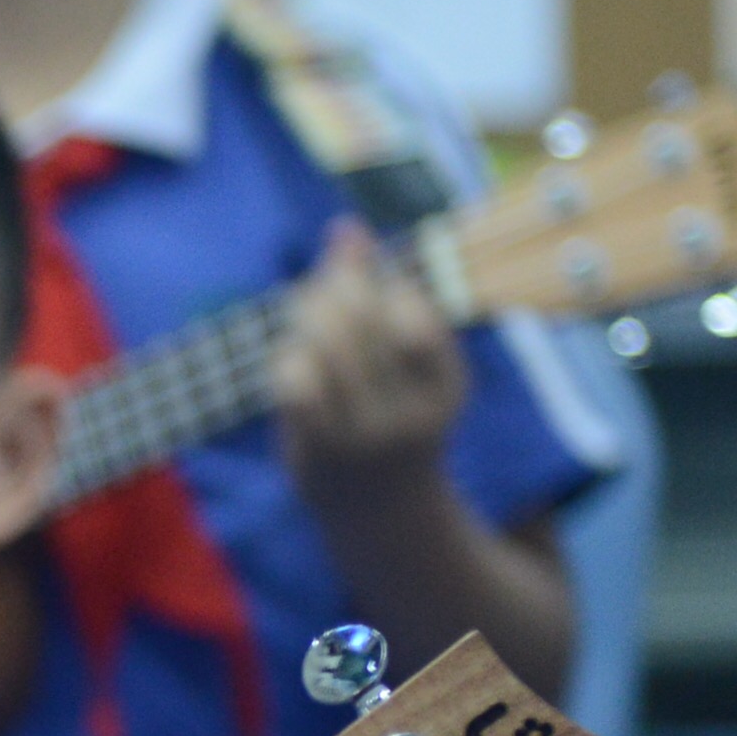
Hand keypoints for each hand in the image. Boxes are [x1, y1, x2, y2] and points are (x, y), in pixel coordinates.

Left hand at [269, 220, 469, 507]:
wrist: (379, 508)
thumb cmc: (392, 407)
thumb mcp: (405, 356)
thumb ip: (379, 289)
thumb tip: (345, 227)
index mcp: (448, 385)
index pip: (408, 311)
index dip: (379, 282)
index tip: (371, 284)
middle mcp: (412, 415)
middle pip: (361, 320)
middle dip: (335, 286)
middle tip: (323, 285)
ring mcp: (362, 439)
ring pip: (324, 346)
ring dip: (307, 314)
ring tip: (306, 312)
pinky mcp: (317, 453)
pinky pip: (292, 384)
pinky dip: (287, 354)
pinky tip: (292, 354)